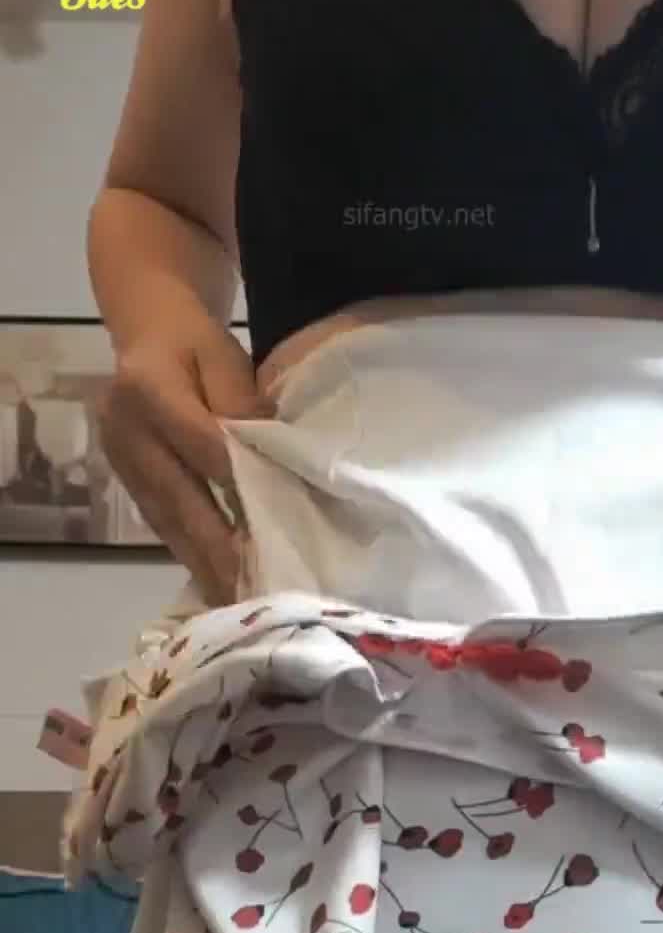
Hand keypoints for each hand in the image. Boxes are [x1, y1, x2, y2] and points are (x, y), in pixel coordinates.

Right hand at [98, 316, 275, 605]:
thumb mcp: (226, 358)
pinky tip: (216, 581)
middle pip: (179, 496)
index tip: (274, 529)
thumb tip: (265, 458)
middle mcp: (124, 429)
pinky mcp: (123, 481)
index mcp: (148, 386)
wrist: (146, 332)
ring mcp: (119, 460)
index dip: (237, 486)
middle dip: (219, 547)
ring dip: (204, 562)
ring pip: (166, 519)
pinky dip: (190, 552)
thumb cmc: (196, 344)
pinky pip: (160, 522)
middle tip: (255, 590)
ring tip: (238, 600)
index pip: (200, 445)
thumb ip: (243, 404)